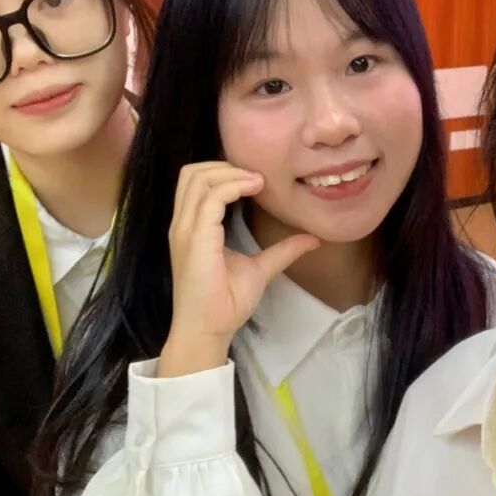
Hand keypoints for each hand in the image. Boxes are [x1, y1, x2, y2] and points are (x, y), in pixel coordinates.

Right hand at [158, 162, 319, 376]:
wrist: (209, 330)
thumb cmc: (226, 303)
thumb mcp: (260, 268)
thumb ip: (282, 250)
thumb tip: (313, 239)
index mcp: (191, 227)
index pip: (196, 181)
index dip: (224, 171)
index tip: (256, 179)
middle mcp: (183, 224)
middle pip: (192, 172)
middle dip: (224, 165)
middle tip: (256, 176)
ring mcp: (185, 230)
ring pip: (198, 178)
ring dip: (230, 172)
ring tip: (258, 181)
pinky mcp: (194, 239)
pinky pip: (210, 198)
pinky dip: (233, 186)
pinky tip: (254, 189)